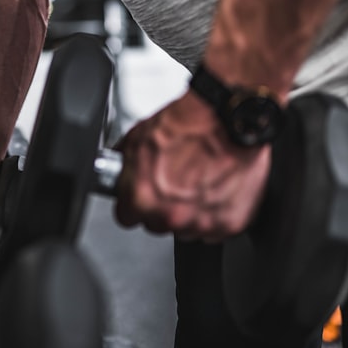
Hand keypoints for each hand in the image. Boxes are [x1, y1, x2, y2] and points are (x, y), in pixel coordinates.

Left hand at [114, 91, 269, 241]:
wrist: (228, 118)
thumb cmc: (189, 124)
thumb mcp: (137, 137)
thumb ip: (125, 165)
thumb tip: (119, 172)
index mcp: (142, 198)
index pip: (126, 217)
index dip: (134, 203)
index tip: (140, 196)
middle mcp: (170, 215)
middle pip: (157, 224)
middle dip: (162, 207)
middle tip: (175, 181)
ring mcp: (201, 222)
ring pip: (187, 229)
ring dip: (190, 212)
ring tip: (198, 181)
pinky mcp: (229, 223)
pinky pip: (216, 229)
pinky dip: (216, 213)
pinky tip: (216, 188)